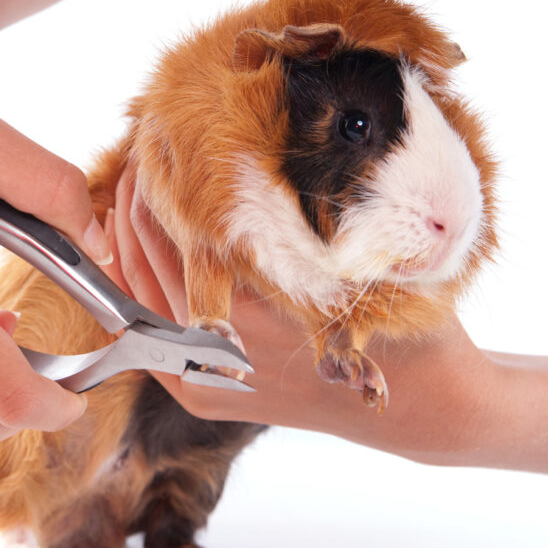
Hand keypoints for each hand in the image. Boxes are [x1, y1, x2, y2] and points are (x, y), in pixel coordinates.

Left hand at [105, 168, 498, 464]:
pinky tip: (136, 254)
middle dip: (136, 205)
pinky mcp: (198, 395)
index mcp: (248, 309)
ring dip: (126, 245)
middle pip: (142, 262)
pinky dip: (134, 290)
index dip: (160, 182)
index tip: (160, 142)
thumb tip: (224, 161)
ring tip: (135, 196)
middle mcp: (214, 350)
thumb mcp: (352, 258)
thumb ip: (286, 222)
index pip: (173, 230)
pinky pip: (142, 334)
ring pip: (134, 298)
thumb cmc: (396, 318)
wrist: (420, 406)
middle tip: (141, 156)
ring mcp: (199, 380)